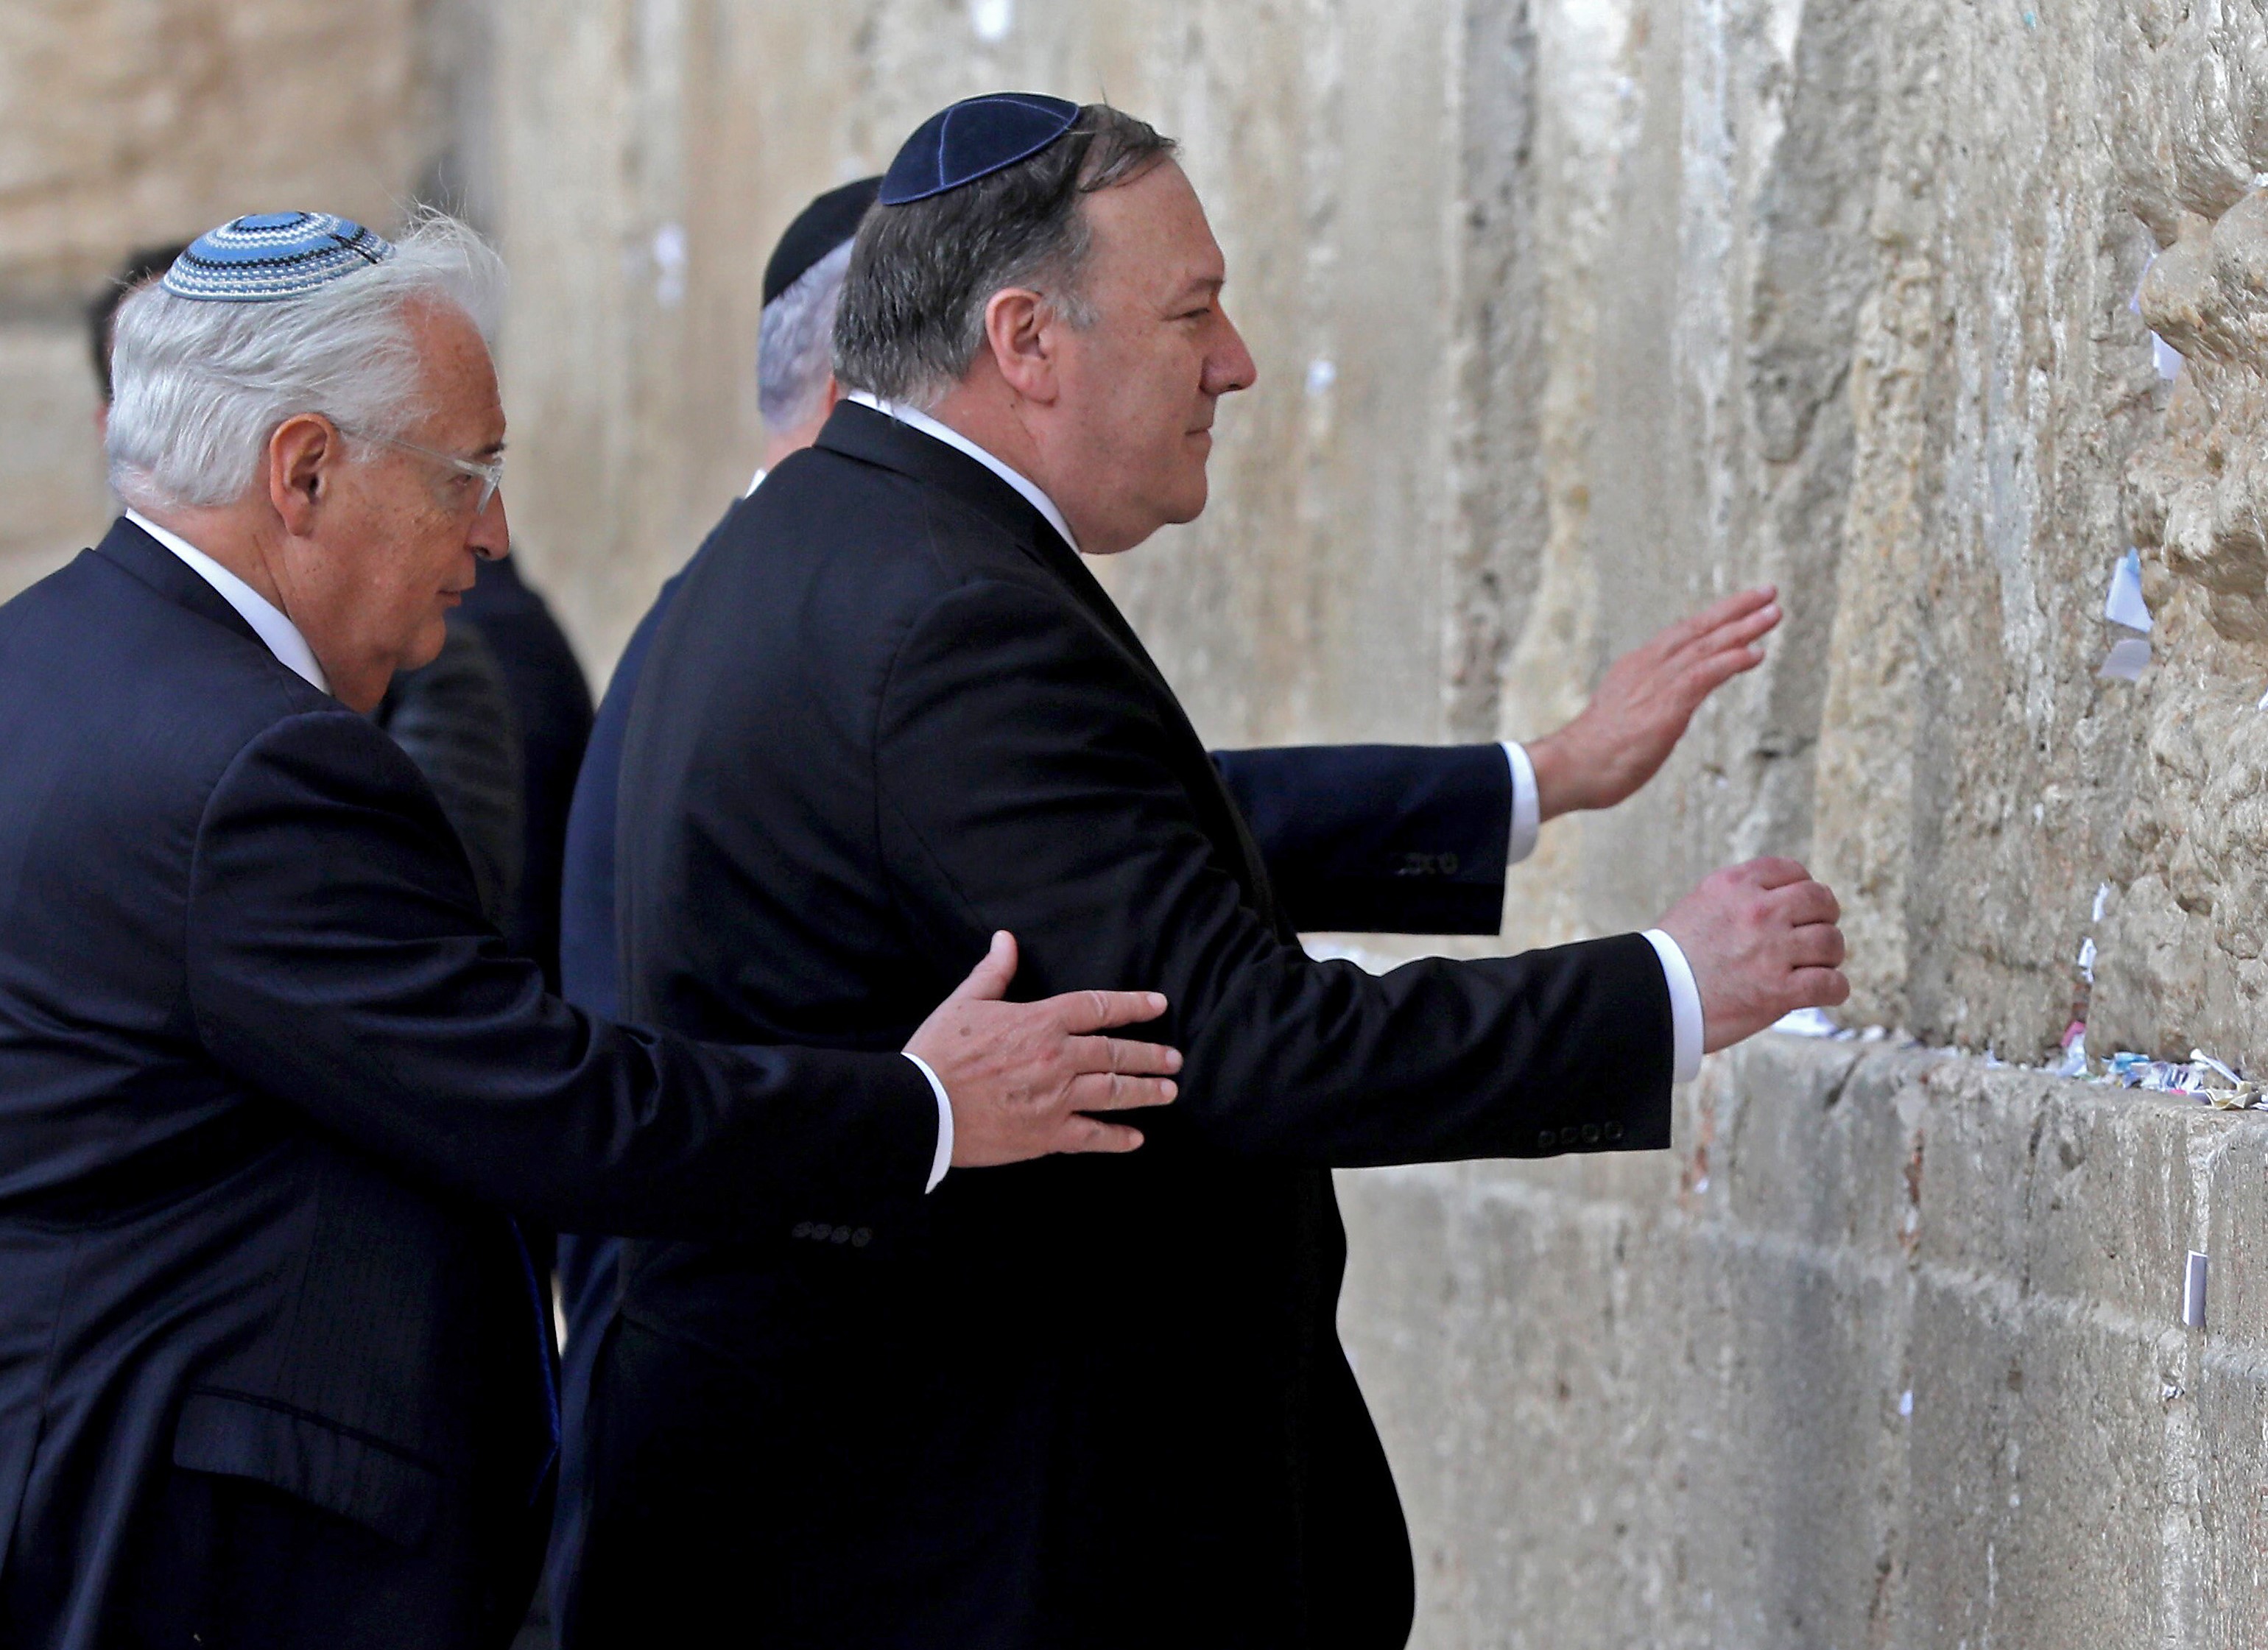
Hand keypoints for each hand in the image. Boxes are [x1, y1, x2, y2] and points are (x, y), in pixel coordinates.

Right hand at [905, 932, 1181, 1166]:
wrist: (921, 1107)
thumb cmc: (939, 1052)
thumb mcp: (965, 1002)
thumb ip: (994, 972)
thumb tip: (1006, 940)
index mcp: (1041, 1021)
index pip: (1099, 1007)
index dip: (1133, 1005)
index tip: (1159, 1006)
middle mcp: (1058, 1058)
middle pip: (1116, 1053)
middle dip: (1150, 1055)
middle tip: (1174, 1059)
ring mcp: (1057, 1098)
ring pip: (1114, 1092)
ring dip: (1146, 1092)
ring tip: (1168, 1092)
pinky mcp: (1047, 1134)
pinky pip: (1092, 1136)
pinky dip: (1117, 1138)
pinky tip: (1135, 1140)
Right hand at [1526, 587, 1779, 819]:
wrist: (1574, 767)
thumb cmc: (1598, 752)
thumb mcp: (1628, 716)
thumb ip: (1652, 704)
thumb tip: (1671, 711)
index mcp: (1638, 666)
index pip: (1683, 634)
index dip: (1715, 617)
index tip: (1744, 605)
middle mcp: (1649, 667)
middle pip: (1698, 629)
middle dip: (1736, 610)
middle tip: (1770, 593)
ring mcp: (1657, 684)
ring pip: (1706, 647)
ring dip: (1742, 629)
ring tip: (1773, 613)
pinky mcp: (1666, 706)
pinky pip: (1704, 675)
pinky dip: (1730, 661)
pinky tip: (1755, 653)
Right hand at [1656, 858, 1847, 1051]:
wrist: (1650, 997)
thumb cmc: (1669, 957)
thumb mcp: (1700, 905)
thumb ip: (1737, 898)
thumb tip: (1777, 902)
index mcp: (1735, 884)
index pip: (1792, 870)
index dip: (1804, 888)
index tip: (1802, 907)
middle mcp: (1758, 910)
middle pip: (1820, 901)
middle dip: (1825, 918)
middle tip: (1817, 937)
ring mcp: (1771, 950)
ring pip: (1831, 942)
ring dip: (1830, 956)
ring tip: (1819, 967)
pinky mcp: (1778, 991)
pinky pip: (1831, 984)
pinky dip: (1835, 989)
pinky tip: (1826, 992)